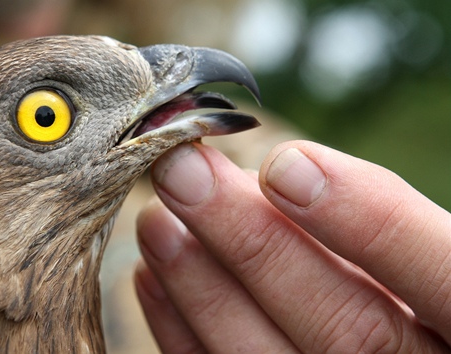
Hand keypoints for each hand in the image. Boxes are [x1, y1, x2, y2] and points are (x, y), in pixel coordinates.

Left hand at [135, 141, 450, 351]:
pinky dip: (184, 334)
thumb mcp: (419, 252)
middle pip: (346, 329)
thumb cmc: (410, 296)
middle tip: (182, 172)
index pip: (442, 275)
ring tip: (155, 219)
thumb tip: (275, 171)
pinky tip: (153, 279)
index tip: (284, 163)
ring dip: (201, 286)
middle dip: (253, 244)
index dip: (369, 220)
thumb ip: (372, 224)